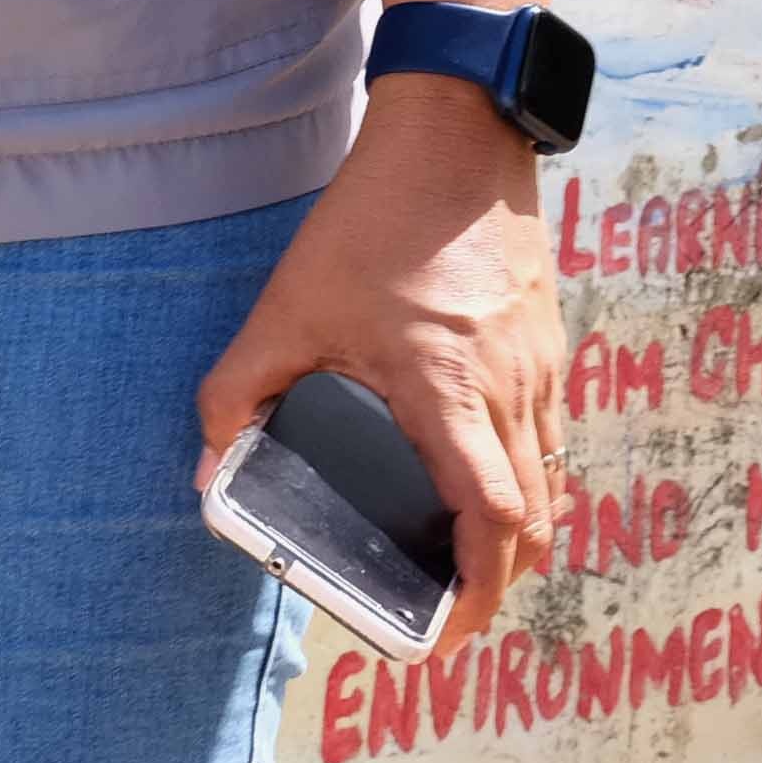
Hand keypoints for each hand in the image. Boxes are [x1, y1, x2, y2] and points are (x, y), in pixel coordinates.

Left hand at [196, 98, 562, 648]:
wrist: (458, 129)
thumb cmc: (378, 216)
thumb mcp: (290, 305)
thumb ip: (240, 391)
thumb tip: (210, 471)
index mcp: (450, 390)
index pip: (491, 519)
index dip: (478, 591)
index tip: (447, 634)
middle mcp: (510, 387)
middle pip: (535, 520)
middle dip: (500, 584)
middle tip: (453, 616)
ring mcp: (540, 364)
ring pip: (551, 479)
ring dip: (517, 533)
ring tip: (465, 561)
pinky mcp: (549, 341)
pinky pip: (551, 435)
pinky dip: (528, 478)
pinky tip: (482, 475)